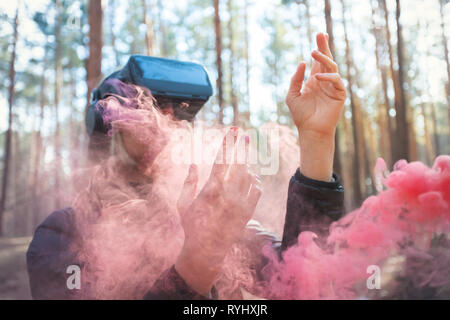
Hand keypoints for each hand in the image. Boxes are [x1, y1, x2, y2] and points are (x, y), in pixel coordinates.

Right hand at [175, 128, 261, 294]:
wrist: (206, 251)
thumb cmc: (191, 226)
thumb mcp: (183, 204)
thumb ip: (188, 182)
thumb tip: (193, 164)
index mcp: (210, 189)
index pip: (221, 160)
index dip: (227, 143)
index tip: (232, 131)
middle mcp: (228, 194)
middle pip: (238, 163)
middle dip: (242, 147)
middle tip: (245, 135)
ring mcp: (240, 203)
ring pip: (249, 175)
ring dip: (247, 164)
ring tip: (244, 158)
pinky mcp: (248, 212)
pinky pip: (257, 190)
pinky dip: (255, 181)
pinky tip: (252, 176)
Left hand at [285, 33, 345, 180]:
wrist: (310, 130)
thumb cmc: (301, 115)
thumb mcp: (292, 95)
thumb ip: (295, 79)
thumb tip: (302, 62)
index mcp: (314, 80)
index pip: (317, 61)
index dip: (319, 48)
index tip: (319, 35)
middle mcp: (324, 81)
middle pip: (326, 60)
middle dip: (324, 47)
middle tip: (320, 34)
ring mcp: (333, 87)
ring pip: (332, 67)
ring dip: (323, 58)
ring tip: (313, 52)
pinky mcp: (339, 94)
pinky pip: (336, 81)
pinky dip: (328, 77)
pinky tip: (317, 77)